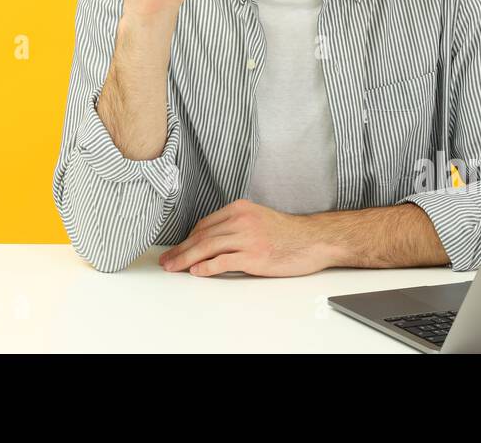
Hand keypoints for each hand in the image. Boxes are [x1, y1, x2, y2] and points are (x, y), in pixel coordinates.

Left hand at [157, 199, 332, 276]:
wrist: (313, 240)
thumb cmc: (287, 233)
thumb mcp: (258, 219)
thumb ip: (235, 226)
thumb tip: (210, 241)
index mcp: (239, 209)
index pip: (204, 224)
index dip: (187, 238)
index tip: (177, 248)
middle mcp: (241, 220)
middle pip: (202, 236)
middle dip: (180, 249)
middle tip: (167, 261)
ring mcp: (248, 238)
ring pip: (208, 247)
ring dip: (186, 258)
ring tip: (174, 267)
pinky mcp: (254, 256)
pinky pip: (224, 261)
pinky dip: (207, 266)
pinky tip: (196, 271)